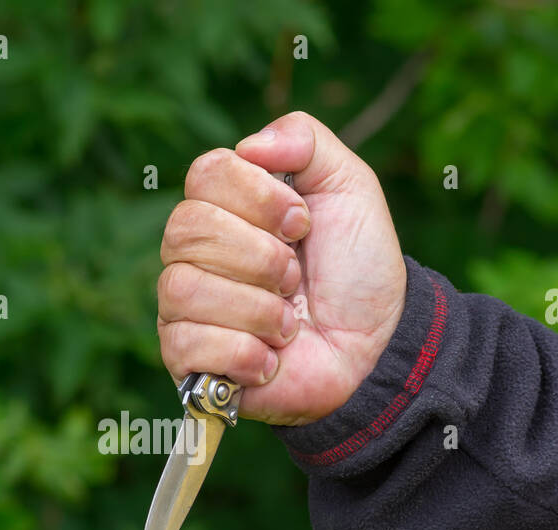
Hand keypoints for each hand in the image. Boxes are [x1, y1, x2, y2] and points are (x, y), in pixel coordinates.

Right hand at [156, 111, 407, 425]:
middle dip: (260, 257)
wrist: (374, 347)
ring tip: (289, 324)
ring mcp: (183, 306)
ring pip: (183, 288)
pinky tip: (270, 359)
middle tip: (296, 279)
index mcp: (225, 205)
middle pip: (186, 229)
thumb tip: (250, 144)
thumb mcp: (349, 188)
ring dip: (257, 309)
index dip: (258, 198)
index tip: (301, 224)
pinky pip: (185, 343)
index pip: (205, 174)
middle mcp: (194, 253)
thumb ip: (306, 142)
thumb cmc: (356, 271)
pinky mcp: (185, 359)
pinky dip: (244, 352)